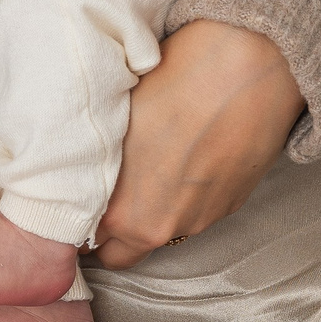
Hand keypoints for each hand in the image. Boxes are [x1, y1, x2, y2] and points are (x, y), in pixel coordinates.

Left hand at [94, 20, 302, 267]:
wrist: (249, 69)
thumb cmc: (174, 82)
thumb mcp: (116, 121)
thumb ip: (97, 163)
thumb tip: (85, 170)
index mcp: (124, 211)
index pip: (83, 241)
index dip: (75, 220)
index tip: (71, 202)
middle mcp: (163, 227)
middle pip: (121, 252)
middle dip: (107, 232)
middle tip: (99, 195)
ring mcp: (201, 219)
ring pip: (160, 232)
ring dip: (148, 213)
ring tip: (146, 168)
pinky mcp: (231, 204)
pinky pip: (192, 214)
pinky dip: (182, 199)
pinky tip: (181, 160)